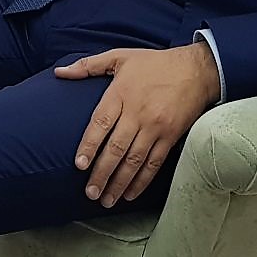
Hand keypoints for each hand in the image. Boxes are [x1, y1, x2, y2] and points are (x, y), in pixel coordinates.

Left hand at [55, 43, 219, 206]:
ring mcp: (156, 127)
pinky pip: (154, 163)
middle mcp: (138, 113)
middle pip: (116, 148)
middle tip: (90, 192)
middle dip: (102, 172)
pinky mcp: (171, 137)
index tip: (79, 164)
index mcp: (121, 93)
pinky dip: (142, 181)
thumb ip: (88, 65)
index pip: (100, 123)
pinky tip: (130, 193)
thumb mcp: (120, 56)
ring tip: (106, 199)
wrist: (196, 69)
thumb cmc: (154, 63)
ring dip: (119, 182)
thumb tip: (60, 72)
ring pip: (135, 160)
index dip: (89, 145)